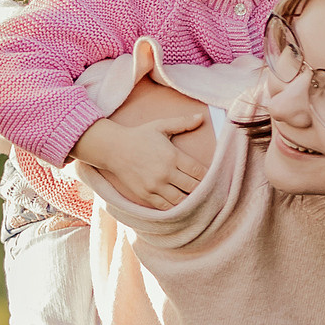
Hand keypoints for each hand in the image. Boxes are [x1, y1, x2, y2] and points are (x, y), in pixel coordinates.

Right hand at [73, 114, 207, 210]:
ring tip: (193, 197)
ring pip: (181, 200)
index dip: (208, 176)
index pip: (199, 172)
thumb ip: (183, 123)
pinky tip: (179, 203)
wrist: (113, 148)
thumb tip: (201, 117)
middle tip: (206, 190)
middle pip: (193, 187)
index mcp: (173, 155)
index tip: (211, 177)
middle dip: (202, 189)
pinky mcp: (145, 194)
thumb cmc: (139, 135)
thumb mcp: (161, 126)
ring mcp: (155, 185)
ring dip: (189, 200)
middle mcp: (165, 172)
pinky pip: (166, 207)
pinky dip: (175, 207)